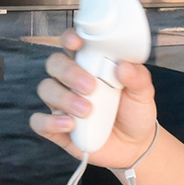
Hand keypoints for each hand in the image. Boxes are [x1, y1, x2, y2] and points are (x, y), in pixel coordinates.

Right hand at [31, 30, 159, 168]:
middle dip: (69, 72)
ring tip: (87, 111)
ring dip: (64, 98)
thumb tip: (125, 66)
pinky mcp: (57, 127)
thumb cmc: (134, 112)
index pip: (73, 44)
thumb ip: (138, 77)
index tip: (77, 42)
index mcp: (91, 64)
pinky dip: (50, 122)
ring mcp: (62, 104)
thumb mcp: (143, 93)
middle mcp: (72, 81)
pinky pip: (40, 122)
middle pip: (55, 64)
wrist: (134, 145)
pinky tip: (70, 125)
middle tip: (90, 87)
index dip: (70, 38)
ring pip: (46, 89)